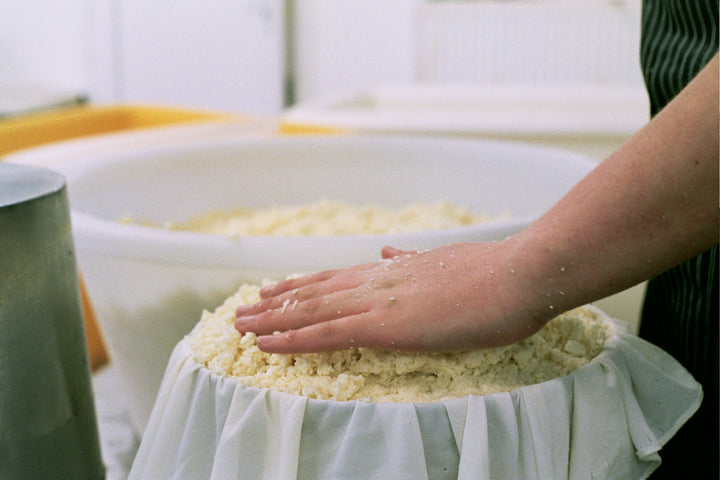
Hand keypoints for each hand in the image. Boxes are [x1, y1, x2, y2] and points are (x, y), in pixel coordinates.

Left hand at [235, 241, 549, 352]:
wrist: (517, 275)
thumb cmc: (495, 274)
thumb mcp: (448, 260)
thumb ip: (415, 260)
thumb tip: (393, 251)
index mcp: (394, 270)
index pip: (337, 278)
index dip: (303, 285)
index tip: (278, 289)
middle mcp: (377, 280)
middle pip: (314, 291)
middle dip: (276, 301)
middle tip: (244, 307)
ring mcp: (378, 301)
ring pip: (310, 311)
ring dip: (272, 319)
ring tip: (240, 324)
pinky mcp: (384, 325)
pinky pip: (326, 334)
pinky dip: (292, 340)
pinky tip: (268, 344)